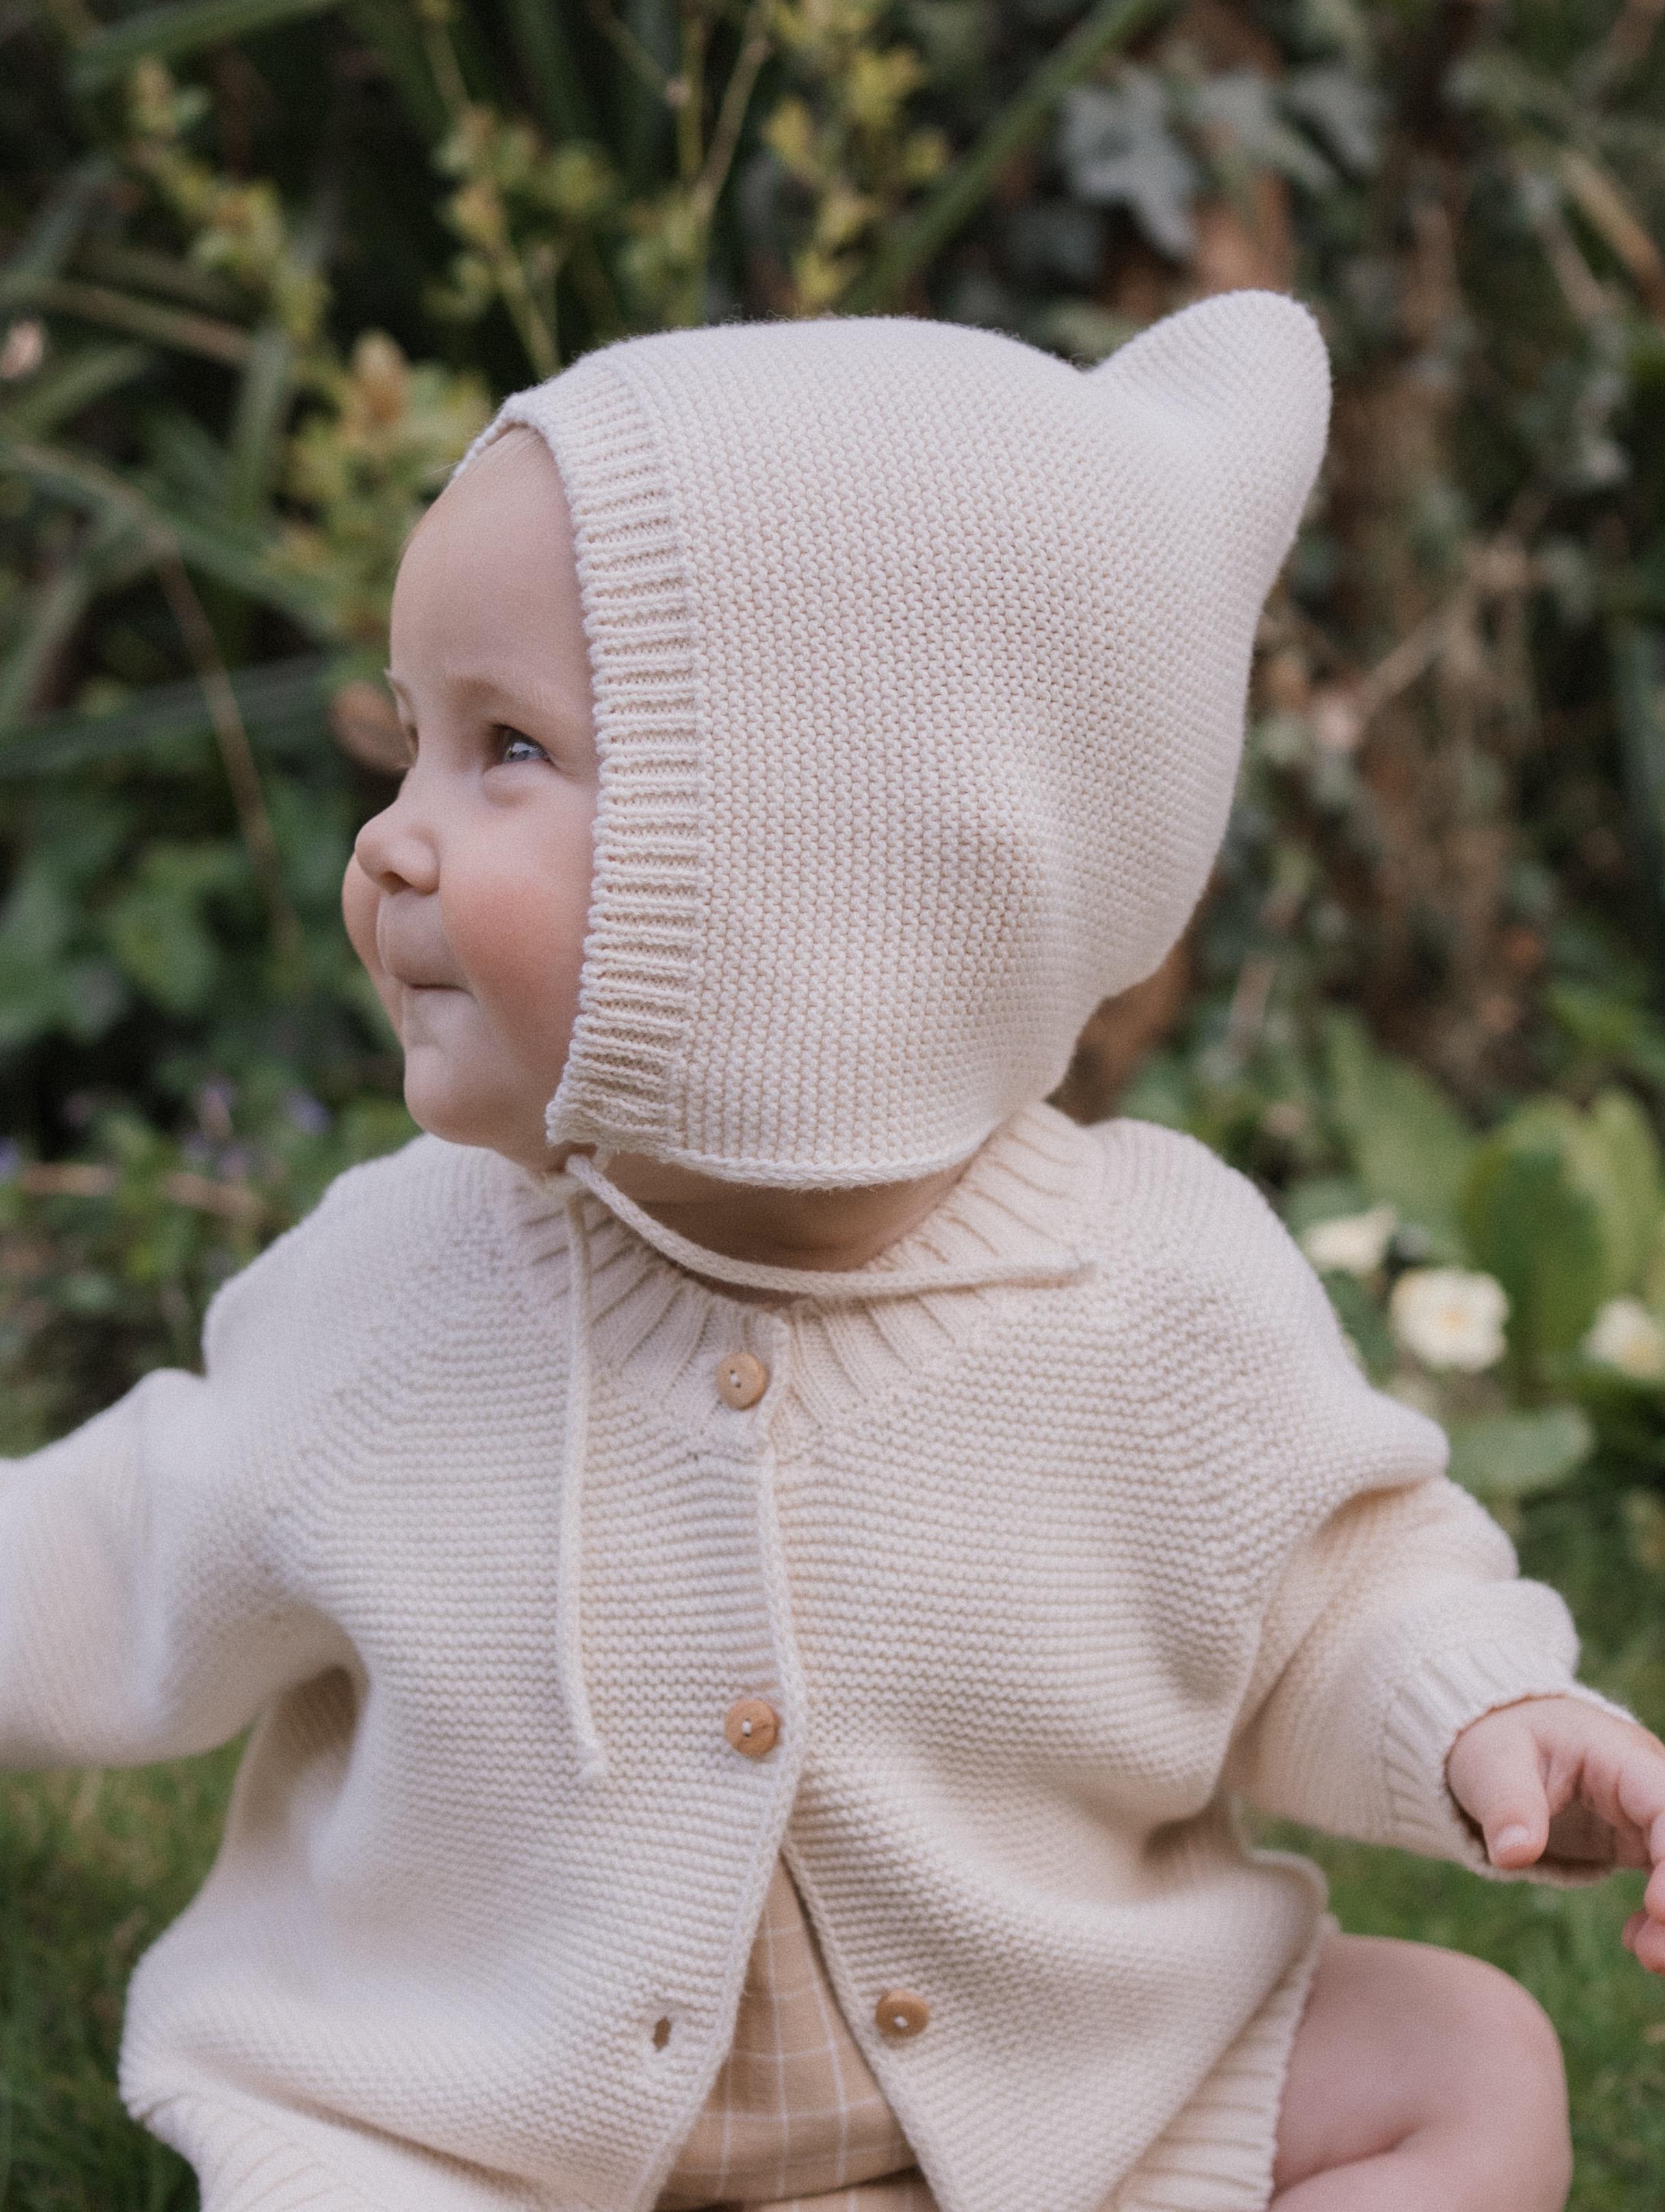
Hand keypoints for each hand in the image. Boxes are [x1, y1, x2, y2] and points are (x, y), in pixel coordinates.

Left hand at [1446, 1695, 1664, 1972]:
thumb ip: (1507, 1807)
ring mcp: (1647, 1817)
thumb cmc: (1501, 1741)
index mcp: (1620, 1757)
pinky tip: (1634, 1940)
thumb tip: (1512, 1857)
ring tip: (1648, 1956)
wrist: (1504, 1738)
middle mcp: (1647, 1786)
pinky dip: (1662, 1917)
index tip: (1657, 1908)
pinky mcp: (1639, 1843)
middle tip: (1653, 1954)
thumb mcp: (1492, 1763)